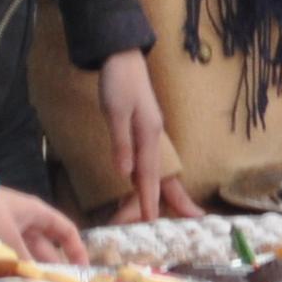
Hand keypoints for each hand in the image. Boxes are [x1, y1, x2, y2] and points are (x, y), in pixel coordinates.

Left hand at [0, 185, 87, 264]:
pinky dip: (14, 272)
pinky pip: (10, 260)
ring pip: (27, 256)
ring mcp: (8, 232)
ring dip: (31, 272)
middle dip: (52, 268)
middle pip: (46, 249)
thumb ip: (25, 262)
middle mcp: (25, 223)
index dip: (77, 250)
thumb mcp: (10, 239)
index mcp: (36, 213)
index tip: (82, 272)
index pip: (66, 231)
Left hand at [97, 48, 192, 221]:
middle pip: (161, 178)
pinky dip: (144, 178)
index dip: (148, 200)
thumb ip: (121, 143)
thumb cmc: (119, 81)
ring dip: (151, 193)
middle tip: (166, 225)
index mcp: (149, 135)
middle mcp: (153, 139)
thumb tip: (125, 174)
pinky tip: (140, 186)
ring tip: (149, 215)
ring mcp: (149, 135)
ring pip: (154, 172)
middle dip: (162, 202)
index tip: (150, 222)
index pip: (148, 176)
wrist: (121, 56)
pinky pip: (147, 162)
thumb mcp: (116, 111)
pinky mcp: (142, 131)